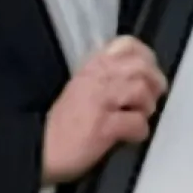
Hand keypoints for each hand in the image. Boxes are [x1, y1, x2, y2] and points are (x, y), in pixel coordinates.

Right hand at [41, 35, 167, 184]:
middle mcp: (96, 79)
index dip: (145, 56)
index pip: (127, 45)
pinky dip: (139, 131)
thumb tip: (136, 78)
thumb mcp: (80, 88)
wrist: (38, 148)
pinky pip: (136, 123)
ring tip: (138, 116)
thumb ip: (105, 78)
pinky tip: (130, 136)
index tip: (149, 69)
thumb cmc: (59, 125)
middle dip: (154, 82)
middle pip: (141, 66)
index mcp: (91, 67)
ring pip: (141, 90)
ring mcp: (100, 102)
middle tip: (152, 96)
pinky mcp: (103, 127)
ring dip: (147, 106)